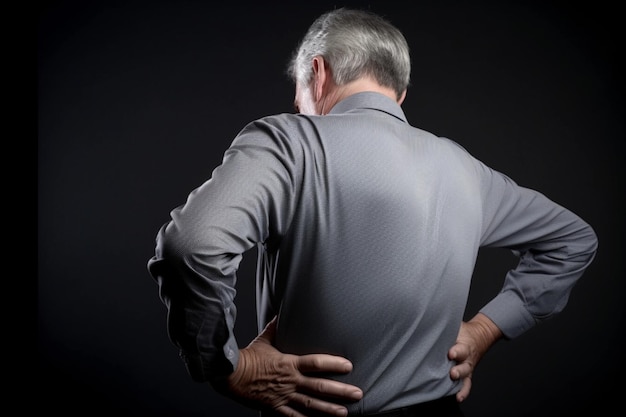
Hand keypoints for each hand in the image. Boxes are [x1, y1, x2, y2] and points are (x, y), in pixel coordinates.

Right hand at [217, 316, 362, 416]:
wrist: (230, 374)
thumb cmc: (248, 356)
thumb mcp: (264, 339)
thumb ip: (276, 327)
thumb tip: (282, 312)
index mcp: (289, 363)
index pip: (316, 362)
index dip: (334, 364)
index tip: (349, 366)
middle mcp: (290, 381)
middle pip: (320, 387)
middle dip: (341, 391)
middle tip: (358, 394)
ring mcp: (284, 396)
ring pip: (311, 405)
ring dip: (330, 409)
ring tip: (345, 413)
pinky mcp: (275, 407)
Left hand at [447, 313, 501, 402]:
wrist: (479, 335)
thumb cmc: (463, 331)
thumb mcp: (456, 326)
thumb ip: (444, 326)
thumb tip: (426, 320)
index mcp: (464, 345)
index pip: (461, 348)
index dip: (456, 351)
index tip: (450, 353)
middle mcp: (466, 357)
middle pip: (463, 365)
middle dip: (458, 370)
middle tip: (451, 373)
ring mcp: (467, 367)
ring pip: (465, 375)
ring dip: (459, 379)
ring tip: (453, 381)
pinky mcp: (467, 374)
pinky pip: (467, 385)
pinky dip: (464, 392)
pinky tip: (458, 397)